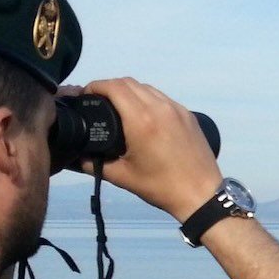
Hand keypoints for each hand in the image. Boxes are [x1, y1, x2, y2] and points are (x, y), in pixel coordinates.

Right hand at [69, 78, 223, 220]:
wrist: (202, 195)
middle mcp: (160, 107)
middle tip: (98, 101)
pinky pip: (162, 97)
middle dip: (109, 87)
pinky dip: (148, 99)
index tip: (86, 95)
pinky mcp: (188, 115)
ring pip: (147, 87)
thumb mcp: (123, 177)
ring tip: (118, 106)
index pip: (113, 87)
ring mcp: (176, 109)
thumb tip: (77, 158)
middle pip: (128, 82)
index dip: (95, 86)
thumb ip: (95, 164)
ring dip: (129, 91)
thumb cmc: (162, 187)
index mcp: (142, 120)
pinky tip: (143, 114)